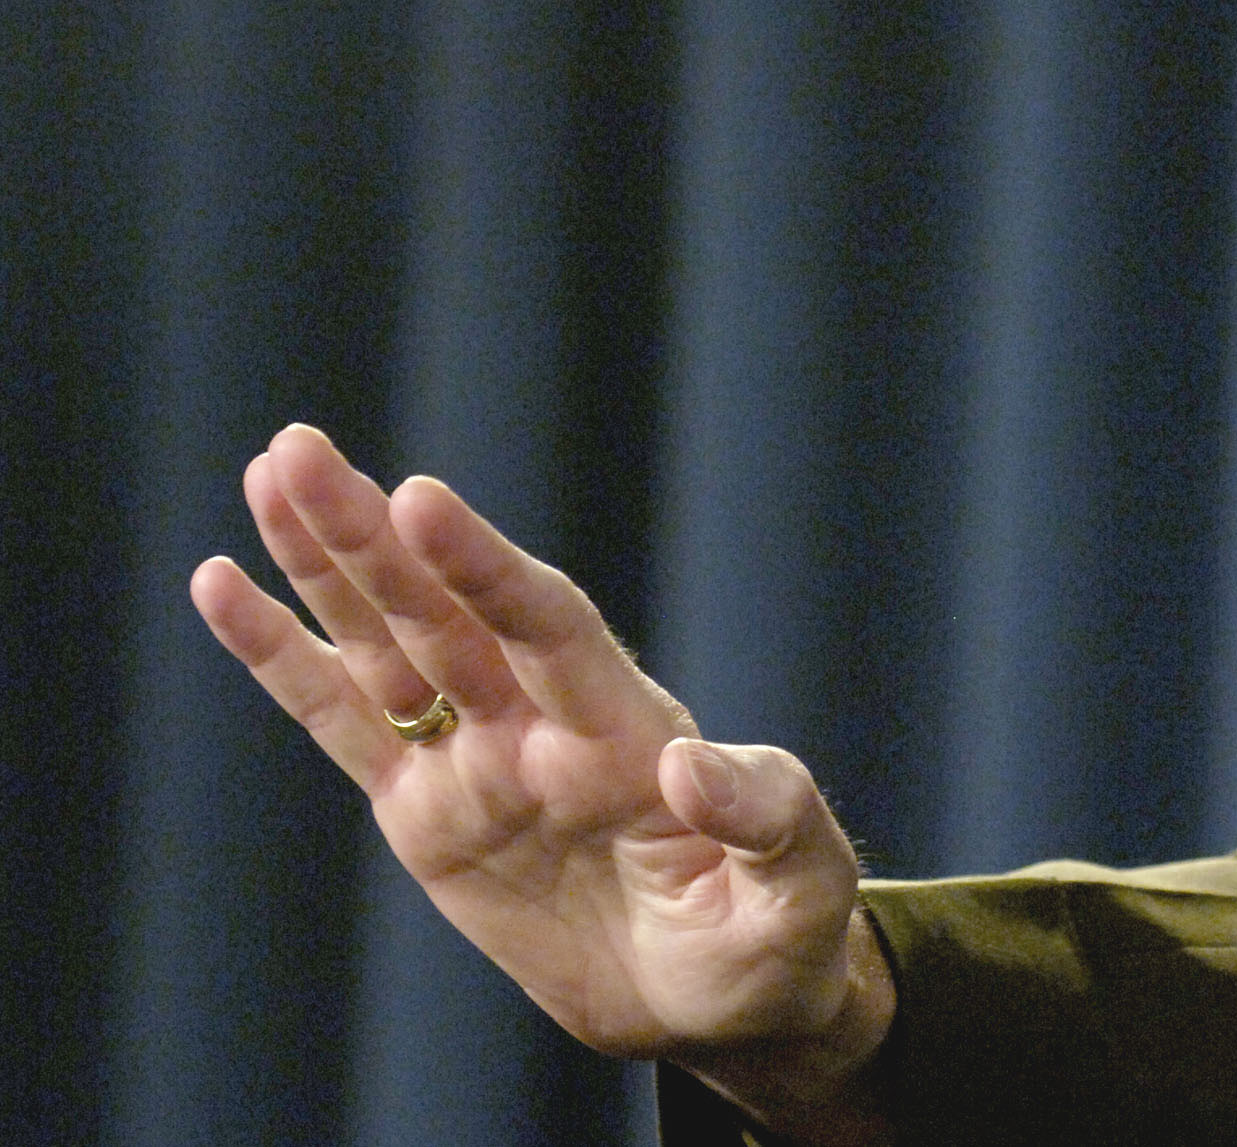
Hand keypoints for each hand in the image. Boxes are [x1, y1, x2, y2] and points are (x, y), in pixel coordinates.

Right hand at [190, 424, 895, 1142]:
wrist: (718, 998)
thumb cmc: (775, 932)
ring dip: (326, 564)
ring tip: (270, 472)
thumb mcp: (799, 883)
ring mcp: (481, 761)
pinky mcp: (429, 815)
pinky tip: (226, 586)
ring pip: (386, 647)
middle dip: (373, 535)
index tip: (422, 498)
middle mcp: (545, 723)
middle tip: (300, 449)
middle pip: (445, 611)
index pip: (545, 624)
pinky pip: (345, 724)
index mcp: (629, 726)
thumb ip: (763, 816)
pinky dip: (284, 659)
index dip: (482, 566)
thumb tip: (690, 765)